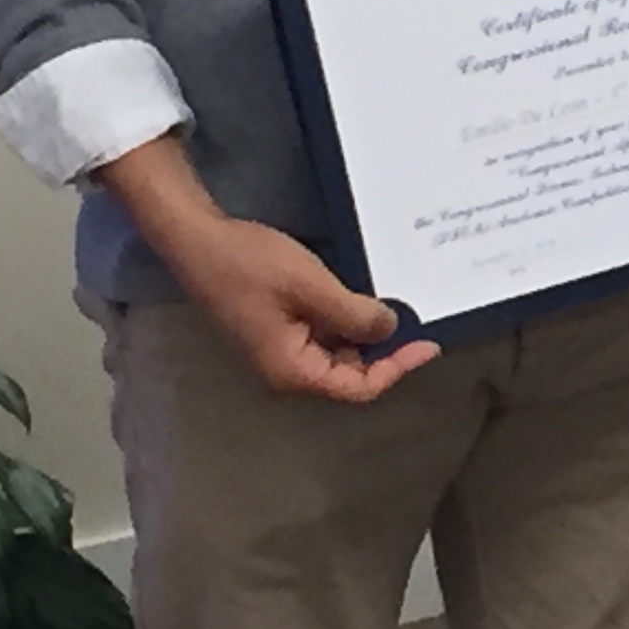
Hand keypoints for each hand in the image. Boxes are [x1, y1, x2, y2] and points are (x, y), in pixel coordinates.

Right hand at [160, 213, 438, 399]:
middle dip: (384, 352)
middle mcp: (287, 369)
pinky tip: (364, 298)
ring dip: (366, 333)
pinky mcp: (278, 328)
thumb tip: (390, 331)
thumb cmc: (252, 265)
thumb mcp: (313, 287)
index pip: (357, 388)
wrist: (200, 241)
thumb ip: (355, 315)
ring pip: (337, 352)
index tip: (429, 345)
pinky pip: (322, 334)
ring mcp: (280, 349)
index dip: (397, 369)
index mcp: (293, 371)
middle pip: (348, 374)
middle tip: (418, 321)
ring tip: (399, 306)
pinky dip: (347, 320)